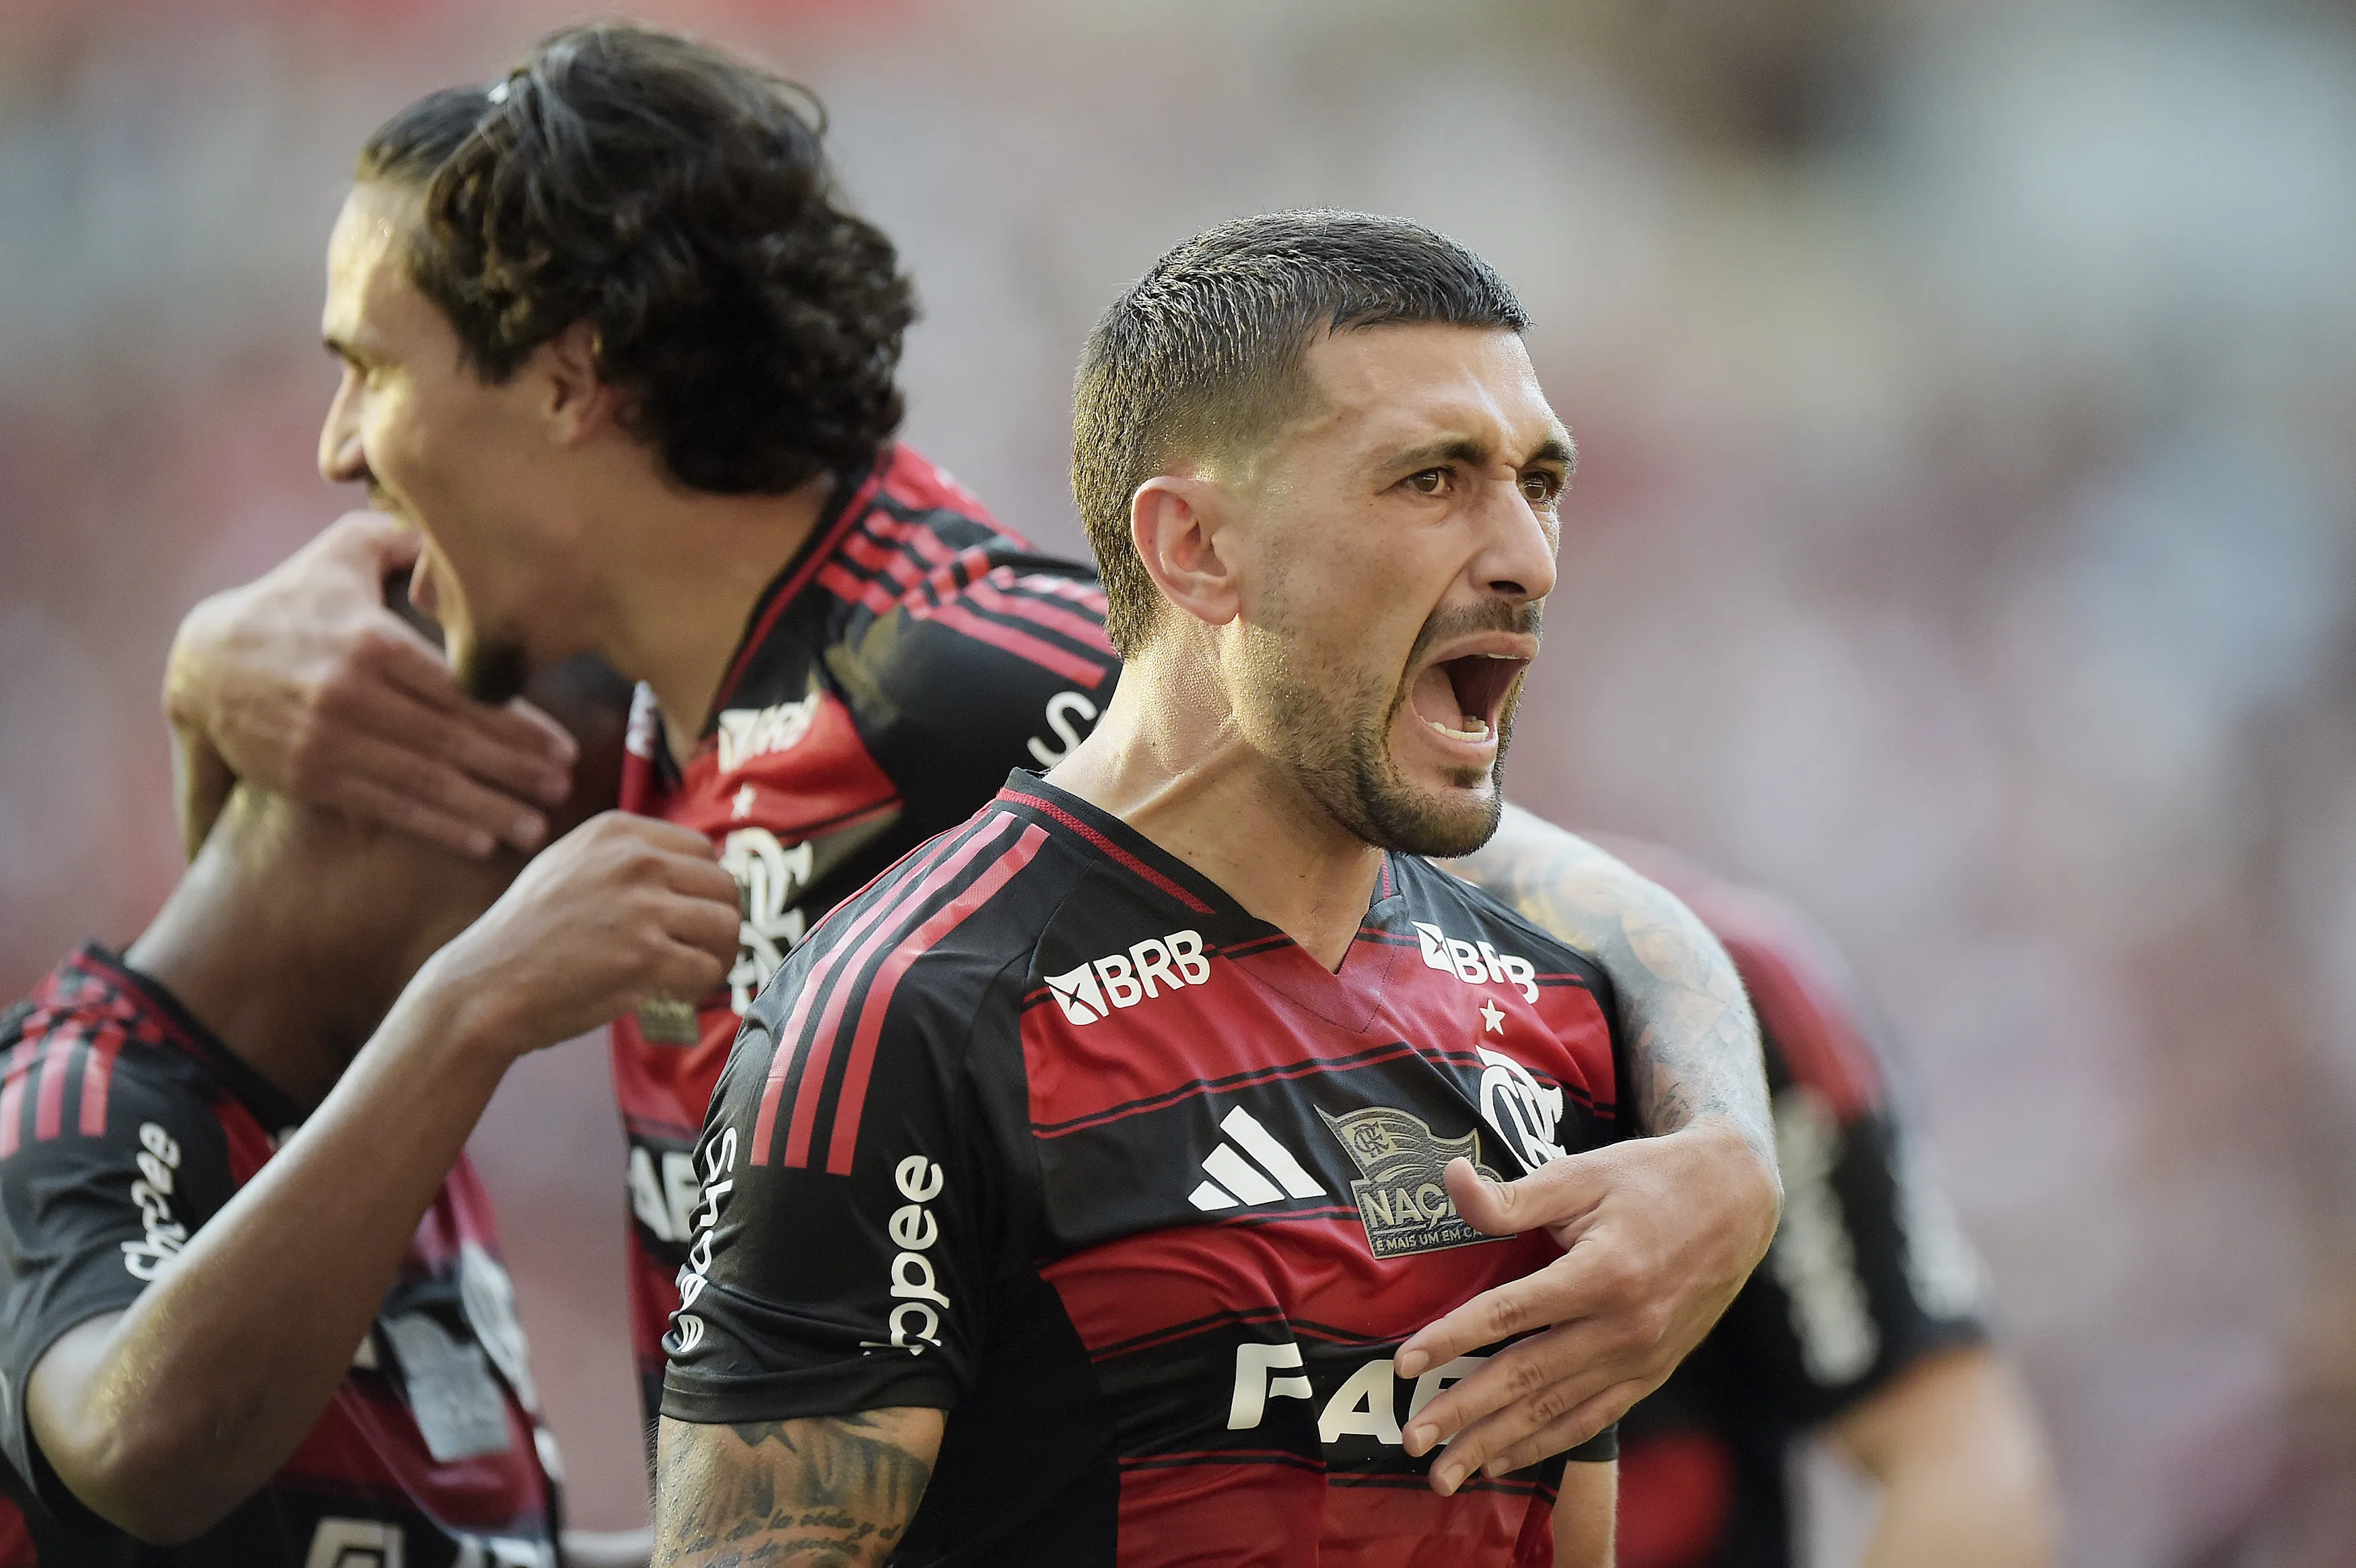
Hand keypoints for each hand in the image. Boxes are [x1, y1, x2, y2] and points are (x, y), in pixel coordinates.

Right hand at [163, 511, 575, 859]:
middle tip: (564, 788)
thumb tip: (462, 537)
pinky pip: (386, 806)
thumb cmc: (293, 600)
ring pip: (423, 782)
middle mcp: (350, 696)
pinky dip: (435, 826)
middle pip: (450, 741)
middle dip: (514, 770)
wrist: (203, 663)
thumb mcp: (342, 554)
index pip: (459, 691)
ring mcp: (328, 742)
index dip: (517, 726)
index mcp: (370, 642)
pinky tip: (480, 841)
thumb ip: (403, 541)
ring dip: (485, 809)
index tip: (564, 748)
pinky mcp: (310, 778)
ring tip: (535, 827)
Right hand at [429, 812, 740, 1054]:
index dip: (701, 889)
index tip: (687, 917)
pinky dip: (699, 987)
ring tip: (692, 974)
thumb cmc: (524, 937)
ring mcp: (643, 907)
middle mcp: (636, 860)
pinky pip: (708, 968)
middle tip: (698, 951)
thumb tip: (685, 872)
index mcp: (617, 831)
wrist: (483, 987)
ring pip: (727, 926)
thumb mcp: (567, 866)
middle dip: (717, 923)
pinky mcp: (648, 956)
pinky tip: (674, 995)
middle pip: (724, 886)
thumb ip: (621, 859)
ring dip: (718, 956)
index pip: (702, 850)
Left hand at [1395, 1116, 1779, 1492]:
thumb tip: (1451, 1178)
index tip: (1405, 1363)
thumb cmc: (1650, 1179)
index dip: (1453, 1339)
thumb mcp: (1583, 1173)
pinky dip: (1546, 1444)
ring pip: (1556, 1410)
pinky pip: (1592, 1419)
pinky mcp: (1652, 1372)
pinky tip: (1504, 1460)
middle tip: (1412, 1438)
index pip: (1510, 1313)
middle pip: (1527, 1376)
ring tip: (1446, 1473)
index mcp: (1603, 1273)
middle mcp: (1624, 1326)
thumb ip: (1515, 1195)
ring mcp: (1641, 1357)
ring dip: (1496, 1444)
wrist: (1736, 1201)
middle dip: (1464, 1412)